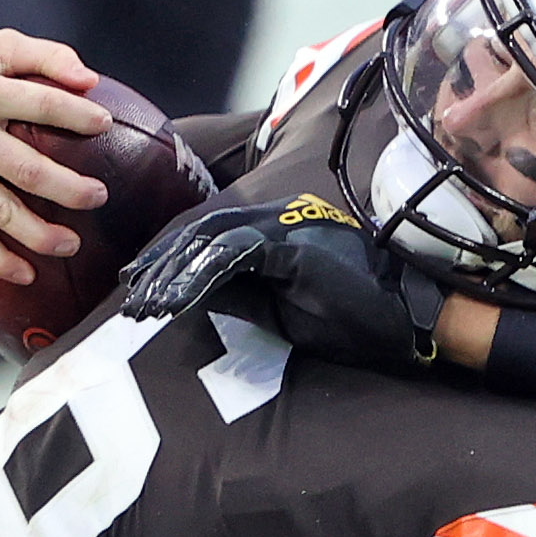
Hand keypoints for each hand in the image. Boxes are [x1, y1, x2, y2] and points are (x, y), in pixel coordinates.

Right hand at [0, 32, 118, 286]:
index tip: (104, 125)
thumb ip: (44, 56)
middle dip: (68, 189)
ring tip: (71, 244)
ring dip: (39, 233)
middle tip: (98, 196)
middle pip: (24, 168)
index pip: (39, 103)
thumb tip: (88, 80)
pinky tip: (25, 273)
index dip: (75, 115)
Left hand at [123, 196, 446, 371]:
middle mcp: (276, 220)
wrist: (408, 316)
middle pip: (201, 231)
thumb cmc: (351, 316)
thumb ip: (239, 296)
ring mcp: (286, 229)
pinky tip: (174, 299)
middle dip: (159, 262)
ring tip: (142, 303)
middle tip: (127, 294)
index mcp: (273, 230)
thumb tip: (190, 297)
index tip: (135, 282)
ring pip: (211, 240)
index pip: (208, 235)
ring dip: (172, 273)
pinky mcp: (295, 249)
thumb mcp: (280, 310)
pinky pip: (237, 257)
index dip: (168, 256)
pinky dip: (200, 277)